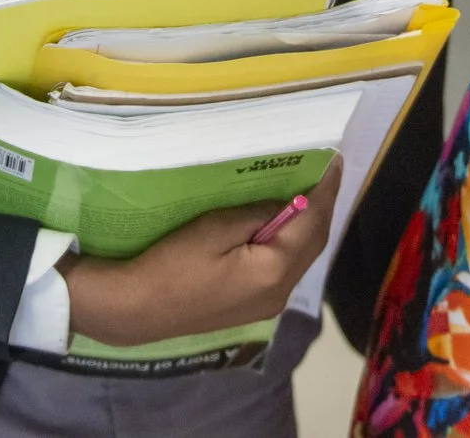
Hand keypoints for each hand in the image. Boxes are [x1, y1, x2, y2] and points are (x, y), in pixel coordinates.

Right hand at [62, 159, 342, 348]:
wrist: (135, 310)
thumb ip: (256, 214)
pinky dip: (290, 242)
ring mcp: (266, 305)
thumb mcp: (213, 229)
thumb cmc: (171, 266)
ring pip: (300, 257)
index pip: (312, 223)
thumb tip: (284, 204)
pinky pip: (284, 268)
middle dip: (321, 206)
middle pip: (313, 243)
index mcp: (273, 272)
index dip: (325, 191)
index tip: (334, 160)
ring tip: (307, 190)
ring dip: (307, 225)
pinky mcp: (252, 307)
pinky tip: (282, 223)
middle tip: (324, 170)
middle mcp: (279, 293)